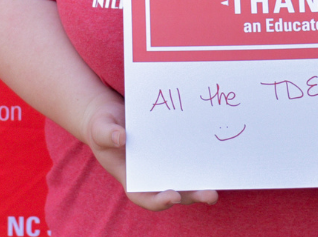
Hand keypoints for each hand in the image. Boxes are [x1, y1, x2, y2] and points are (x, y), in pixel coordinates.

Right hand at [80, 94, 218, 211]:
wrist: (112, 116)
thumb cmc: (102, 126)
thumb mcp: (100, 128)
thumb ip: (108, 134)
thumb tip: (121, 138)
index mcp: (130, 177)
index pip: (144, 196)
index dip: (158, 201)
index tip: (173, 196)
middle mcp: (150, 176)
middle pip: (172, 193)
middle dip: (191, 196)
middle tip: (210, 194)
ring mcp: (163, 166)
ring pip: (184, 182)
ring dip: (201, 186)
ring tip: (217, 187)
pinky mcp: (173, 153)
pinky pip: (188, 162)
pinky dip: (201, 164)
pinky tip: (216, 159)